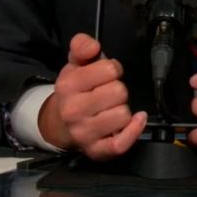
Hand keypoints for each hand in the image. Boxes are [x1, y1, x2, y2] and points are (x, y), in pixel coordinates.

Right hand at [38, 33, 146, 160]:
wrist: (60, 123)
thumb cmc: (75, 90)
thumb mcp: (74, 63)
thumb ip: (82, 46)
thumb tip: (93, 46)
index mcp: (68, 85)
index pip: (109, 69)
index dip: (112, 69)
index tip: (106, 75)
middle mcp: (74, 110)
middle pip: (119, 92)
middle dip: (118, 90)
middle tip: (108, 94)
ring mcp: (84, 133)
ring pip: (124, 114)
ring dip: (123, 109)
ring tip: (111, 109)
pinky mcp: (96, 150)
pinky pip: (121, 143)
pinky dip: (133, 131)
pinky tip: (136, 120)